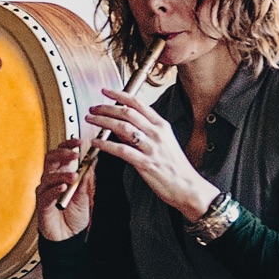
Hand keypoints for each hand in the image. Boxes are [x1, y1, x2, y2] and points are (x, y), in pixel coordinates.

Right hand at [36, 141, 93, 243]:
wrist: (70, 237)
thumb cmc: (74, 216)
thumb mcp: (87, 194)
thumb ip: (87, 178)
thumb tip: (93, 160)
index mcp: (61, 174)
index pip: (60, 154)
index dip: (67, 145)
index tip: (78, 141)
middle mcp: (51, 180)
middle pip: (50, 159)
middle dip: (62, 154)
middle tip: (74, 154)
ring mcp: (45, 192)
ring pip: (48, 176)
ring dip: (62, 174)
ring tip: (74, 177)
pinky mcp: (42, 205)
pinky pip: (45, 194)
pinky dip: (54, 189)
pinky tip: (63, 188)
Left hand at [82, 91, 217, 219]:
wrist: (188, 187)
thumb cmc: (175, 166)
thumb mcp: (162, 142)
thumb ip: (142, 131)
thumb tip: (121, 125)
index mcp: (162, 125)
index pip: (138, 103)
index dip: (119, 95)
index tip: (106, 91)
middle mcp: (157, 133)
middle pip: (127, 112)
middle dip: (106, 107)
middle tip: (93, 108)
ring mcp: (151, 148)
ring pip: (122, 128)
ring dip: (103, 121)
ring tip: (90, 120)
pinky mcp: (145, 163)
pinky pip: (121, 150)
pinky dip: (106, 144)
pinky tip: (96, 142)